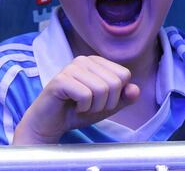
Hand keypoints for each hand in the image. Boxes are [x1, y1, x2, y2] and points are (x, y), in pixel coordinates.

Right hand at [12, 55, 140, 143]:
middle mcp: (84, 60)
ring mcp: (71, 68)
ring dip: (94, 107)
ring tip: (80, 107)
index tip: (100, 101)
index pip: (124, 75)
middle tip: (89, 106)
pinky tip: (72, 106)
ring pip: (102, 89)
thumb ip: (123, 98)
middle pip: (114, 82)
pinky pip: (86, 95)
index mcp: (96, 62)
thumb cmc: (77, 112)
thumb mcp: (106, 107)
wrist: (49, 124)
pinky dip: (83, 108)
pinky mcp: (60, 80)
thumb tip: (135, 89)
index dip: (116, 96)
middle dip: (106, 103)